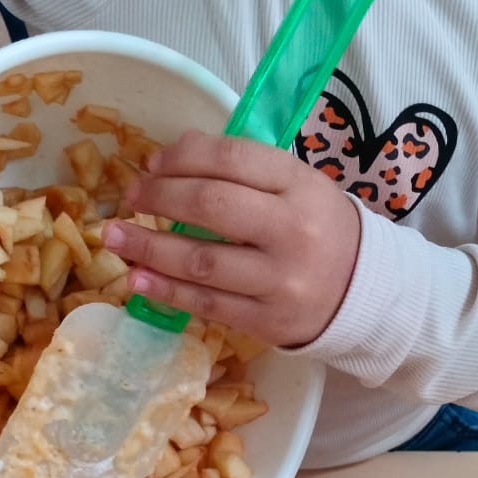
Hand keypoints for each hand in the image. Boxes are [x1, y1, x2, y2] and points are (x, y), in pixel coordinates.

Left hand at [103, 131, 360, 347]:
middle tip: (131, 198)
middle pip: (212, 205)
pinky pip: (206, 303)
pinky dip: (166, 290)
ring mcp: (280, 280)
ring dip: (148, 247)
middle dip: (159, 197)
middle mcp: (293, 230)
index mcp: (300, 185)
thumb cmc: (317, 228)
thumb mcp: (297, 186)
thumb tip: (169, 161)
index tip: (152, 164)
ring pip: (201, 260)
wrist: (363, 291)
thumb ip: (244, 171)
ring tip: (113, 238)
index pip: (232, 158)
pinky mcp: (267, 320)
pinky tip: (138, 278)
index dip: (182, 157)